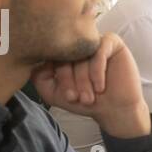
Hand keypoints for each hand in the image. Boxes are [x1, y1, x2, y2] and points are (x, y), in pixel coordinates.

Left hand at [30, 33, 149, 137]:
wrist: (114, 110)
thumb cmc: (84, 101)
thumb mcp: (53, 93)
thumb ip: (38, 77)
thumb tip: (37, 60)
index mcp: (62, 51)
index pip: (52, 54)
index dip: (59, 77)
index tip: (68, 97)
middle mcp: (76, 44)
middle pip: (67, 54)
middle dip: (71, 80)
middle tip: (78, 98)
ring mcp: (93, 41)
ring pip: (83, 55)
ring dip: (85, 80)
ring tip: (89, 97)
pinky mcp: (112, 42)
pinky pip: (99, 50)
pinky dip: (98, 71)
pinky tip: (100, 87)